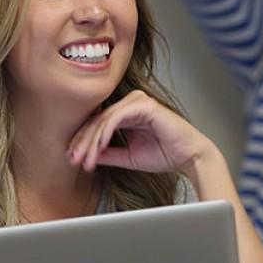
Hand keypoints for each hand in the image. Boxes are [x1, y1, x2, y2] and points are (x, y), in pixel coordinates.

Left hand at [67, 90, 211, 174]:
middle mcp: (129, 104)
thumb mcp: (127, 156)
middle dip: (83, 143)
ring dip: (92, 141)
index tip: (73, 159)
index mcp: (125, 113)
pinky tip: (99, 147)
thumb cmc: (164, 154)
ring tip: (86, 159)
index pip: (97, 124)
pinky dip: (106, 133)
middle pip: (97, 121)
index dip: (82, 142)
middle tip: (74, 160)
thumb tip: (85, 155)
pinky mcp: (144, 105)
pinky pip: (117, 118)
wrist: (189, 157)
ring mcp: (137, 102)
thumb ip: (107, 153)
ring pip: (104, 120)